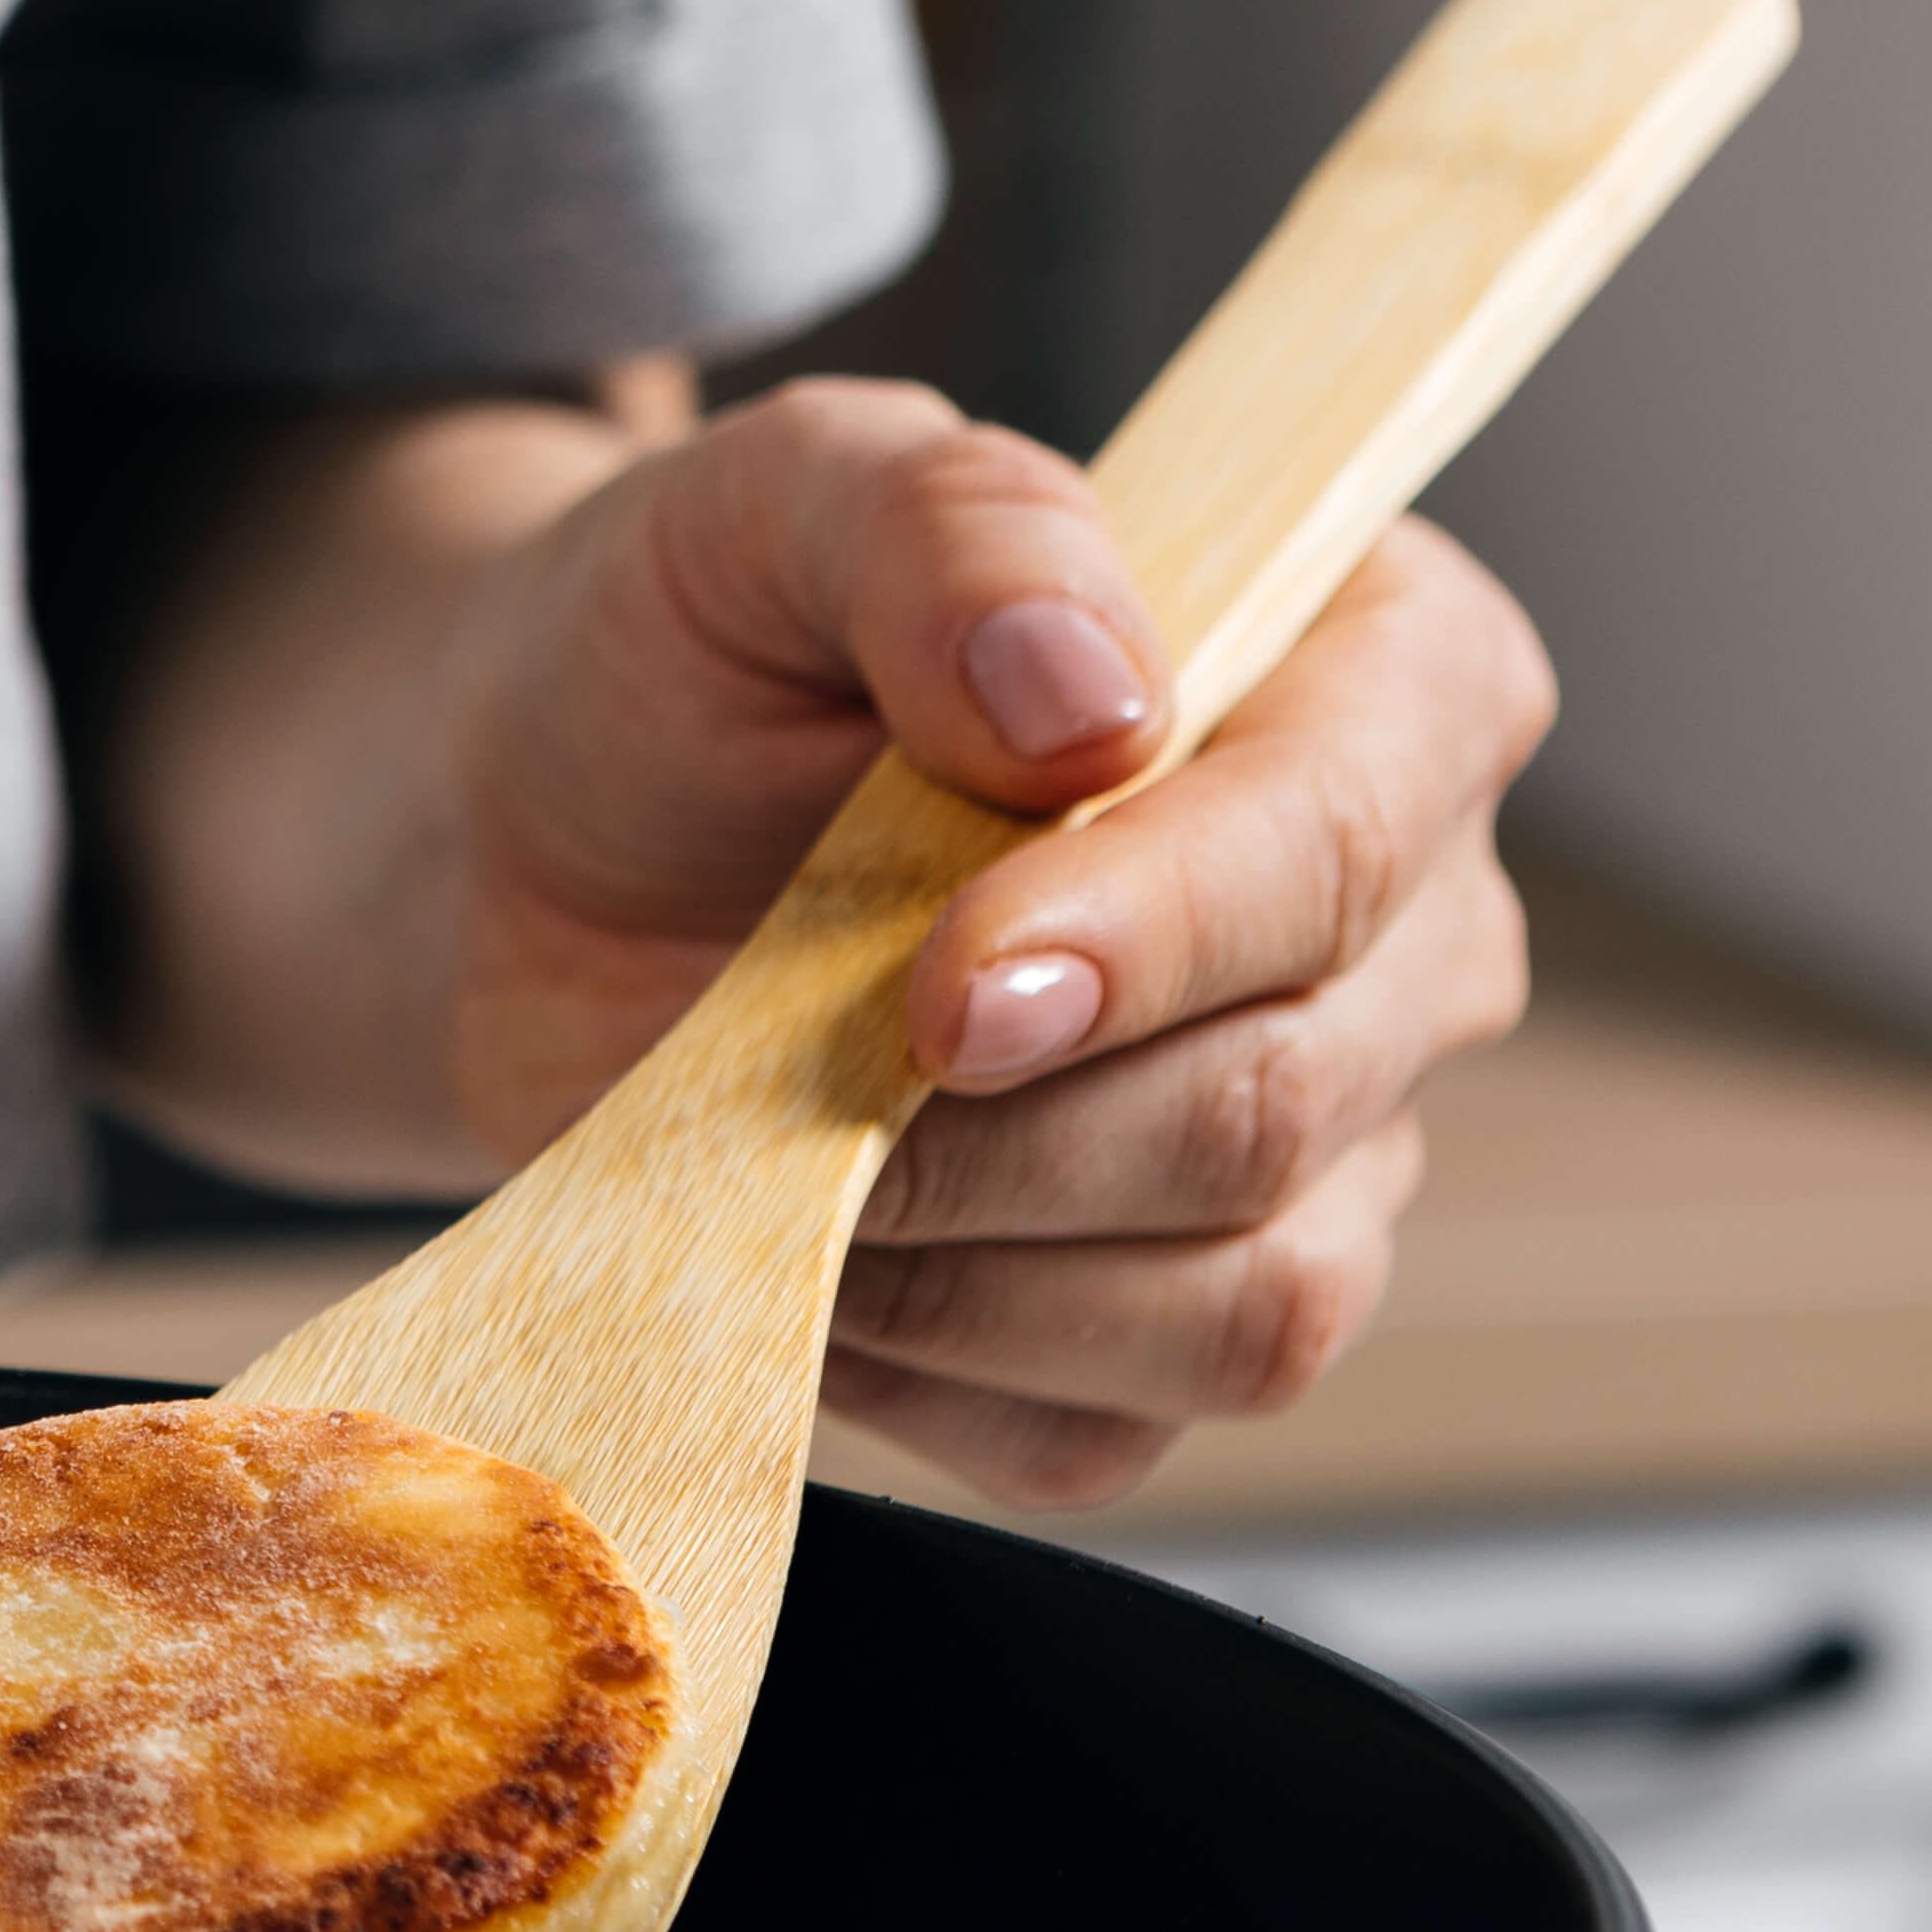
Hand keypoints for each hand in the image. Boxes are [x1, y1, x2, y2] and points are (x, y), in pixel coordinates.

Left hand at [91, 374, 1551, 1507]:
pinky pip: (1101, 1429)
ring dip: (955, 1247)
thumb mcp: (775, 502)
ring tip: (784, 1126)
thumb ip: (948, 529)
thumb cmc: (688, 648)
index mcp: (1380, 679)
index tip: (943, 987)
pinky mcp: (1169, 1334)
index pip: (1352, 837)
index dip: (1161, 932)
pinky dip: (913, 1361)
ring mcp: (1320, 1155)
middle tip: (792, 1051)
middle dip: (997, 1115)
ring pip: (1237, 1305)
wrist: (527, 843)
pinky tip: (801, 1230)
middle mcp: (1404, 933)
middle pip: (1286, 1100)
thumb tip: (1091, 696)